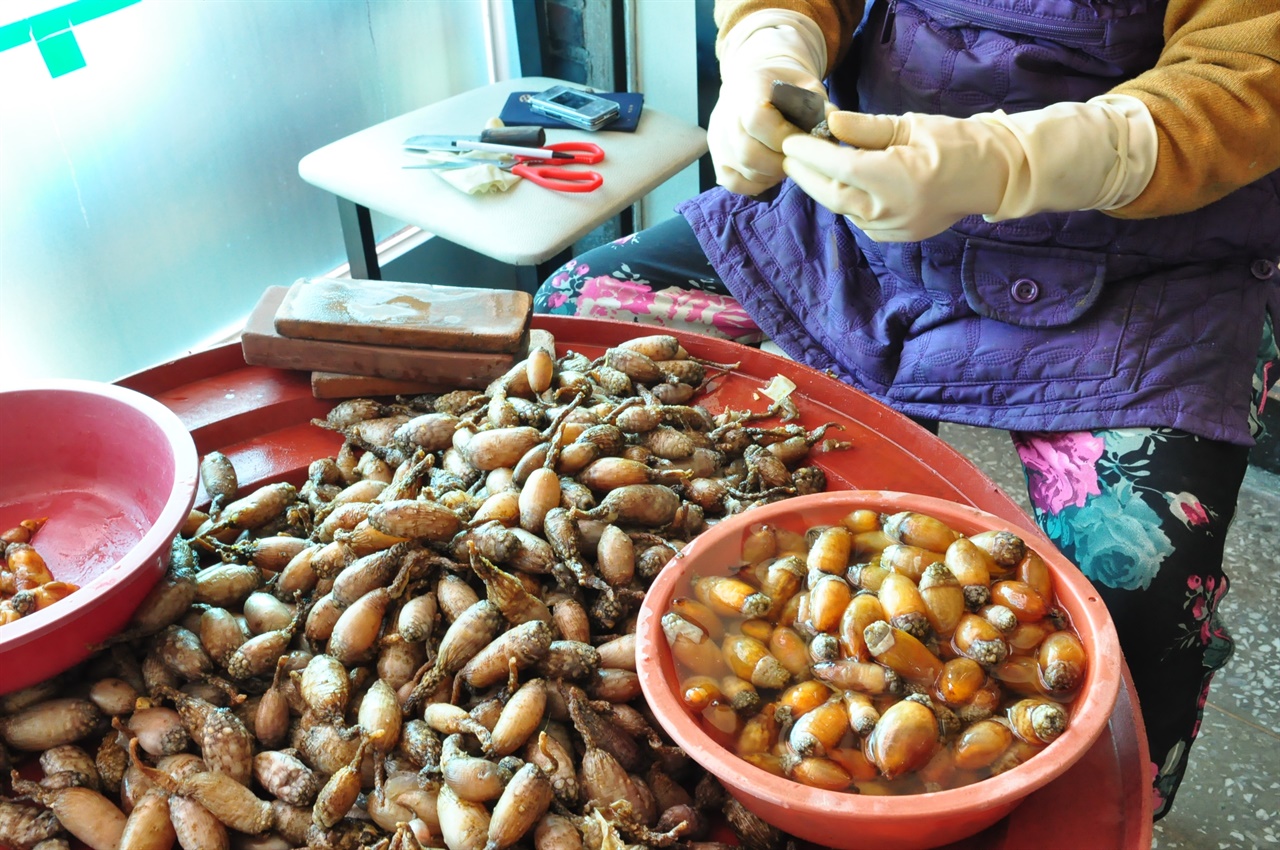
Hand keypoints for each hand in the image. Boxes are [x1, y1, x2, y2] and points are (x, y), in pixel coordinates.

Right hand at [708, 14, 828, 196]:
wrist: (756, 81)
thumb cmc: (786, 86)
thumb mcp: (808, 85)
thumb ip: (820, 106)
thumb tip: (832, 126)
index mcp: (747, 88)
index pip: (757, 121)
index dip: (784, 138)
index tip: (805, 141)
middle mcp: (725, 115)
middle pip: (748, 153)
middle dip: (781, 163)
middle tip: (799, 159)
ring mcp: (717, 139)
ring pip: (743, 171)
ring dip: (771, 175)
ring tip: (787, 163)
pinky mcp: (717, 158)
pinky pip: (734, 183)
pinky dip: (756, 184)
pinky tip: (771, 172)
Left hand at [780, 97, 1156, 241]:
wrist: (992, 175)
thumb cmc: (955, 142)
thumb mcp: (909, 126)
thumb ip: (866, 129)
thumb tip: (829, 122)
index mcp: (896, 179)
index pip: (838, 168)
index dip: (809, 155)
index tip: (791, 141)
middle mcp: (891, 210)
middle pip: (832, 194)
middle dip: (806, 175)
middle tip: (789, 155)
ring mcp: (893, 229)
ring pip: (843, 210)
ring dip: (823, 188)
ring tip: (809, 166)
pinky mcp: (895, 237)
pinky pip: (858, 220)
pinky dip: (844, 202)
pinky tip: (839, 184)